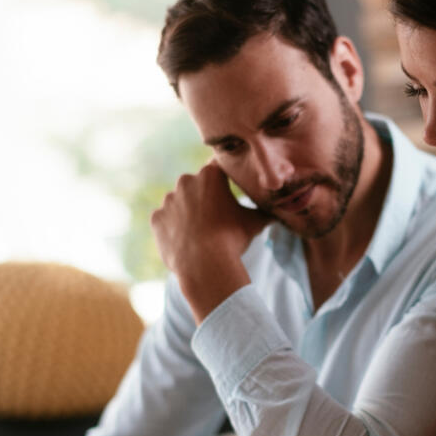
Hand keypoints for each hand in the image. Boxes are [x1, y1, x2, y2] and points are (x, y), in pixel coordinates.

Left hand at [150, 163, 271, 321]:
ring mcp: (168, 200)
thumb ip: (263, 210)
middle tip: (217, 218)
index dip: (225, 181)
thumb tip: (279, 208)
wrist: (204, 265)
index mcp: (210, 175)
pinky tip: (188, 242)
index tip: (229, 192)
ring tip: (202, 234)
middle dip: (205, 198)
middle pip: (197, 186)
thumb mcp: (255, 222)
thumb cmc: (232, 239)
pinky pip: (167, 221)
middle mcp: (186, 181)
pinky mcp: (156, 218)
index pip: (219, 170)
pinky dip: (175, 229)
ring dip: (189, 213)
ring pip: (180, 203)